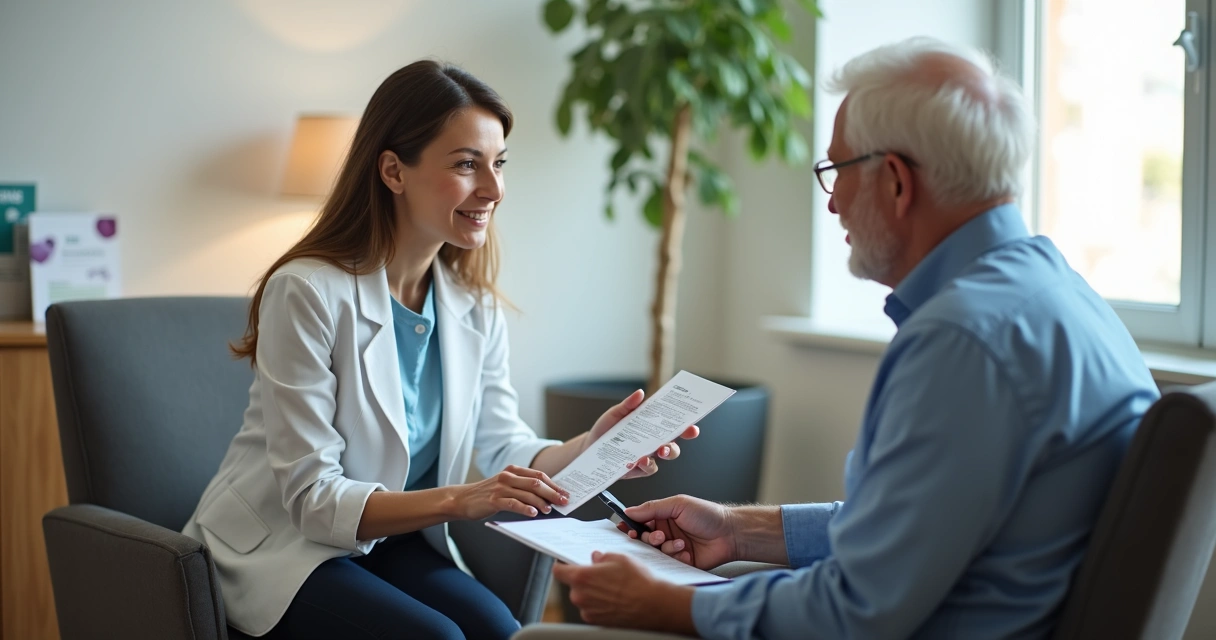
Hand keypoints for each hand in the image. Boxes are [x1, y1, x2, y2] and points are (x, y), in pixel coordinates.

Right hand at [451, 465, 568, 519]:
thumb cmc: (487, 494)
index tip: (565, 493)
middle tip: (563, 502)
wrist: (462, 499)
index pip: (538, 475)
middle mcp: (508, 477)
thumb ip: (522, 487)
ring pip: (526, 493)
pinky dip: (525, 508)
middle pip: (536, 483)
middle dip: (552, 493)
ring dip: (541, 502)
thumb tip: (547, 497)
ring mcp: (500, 488)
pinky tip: (533, 513)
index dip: (554, 485)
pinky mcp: (493, 500)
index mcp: (513, 471)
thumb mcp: (505, 485)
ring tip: (549, 510)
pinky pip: (513, 503)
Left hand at [552, 552, 695, 632]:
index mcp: (582, 577)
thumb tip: (596, 558)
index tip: (565, 564)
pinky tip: (616, 600)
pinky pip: (592, 609)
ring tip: (614, 589)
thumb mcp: (620, 558)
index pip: (558, 571)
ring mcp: (587, 611)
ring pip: (584, 598)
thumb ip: (602, 556)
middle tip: (603, 575)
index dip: (562, 566)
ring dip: (593, 593)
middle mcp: (580, 596)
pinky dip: (600, 605)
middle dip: (585, 579)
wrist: (654, 606)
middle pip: (574, 585)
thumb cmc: (638, 582)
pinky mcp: (596, 622)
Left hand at [585, 389, 700, 478]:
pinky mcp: (638, 469)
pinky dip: (646, 464)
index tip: (693, 423)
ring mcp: (648, 456)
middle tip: (682, 435)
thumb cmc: (606, 429)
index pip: (673, 424)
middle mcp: (654, 442)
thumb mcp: (615, 414)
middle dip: (680, 440)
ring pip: (666, 456)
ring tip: (659, 450)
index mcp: (652, 426)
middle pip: (674, 443)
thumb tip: (640, 394)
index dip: (686, 424)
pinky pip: (648, 468)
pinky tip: (638, 460)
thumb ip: (628, 405)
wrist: (589, 447)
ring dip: (666, 452)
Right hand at [618, 495, 735, 569]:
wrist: (730, 534)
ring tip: (681, 544)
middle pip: (644, 540)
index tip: (627, 531)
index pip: (639, 522)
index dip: (631, 528)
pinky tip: (688, 554)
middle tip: (660, 537)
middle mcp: (665, 533)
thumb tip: (629, 511)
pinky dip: (677, 559)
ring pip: (656, 554)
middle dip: (649, 540)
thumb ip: (652, 508)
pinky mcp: (680, 563)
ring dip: (667, 549)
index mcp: (662, 517)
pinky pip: (669, 564)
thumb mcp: (678, 504)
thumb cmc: (708, 515)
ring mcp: (672, 548)